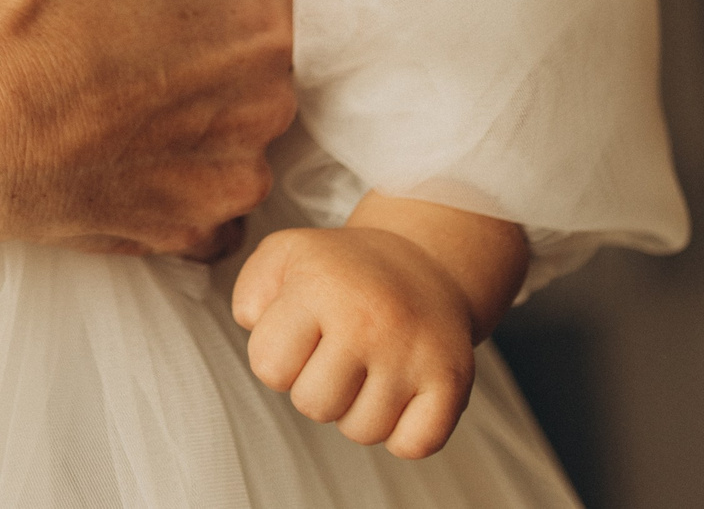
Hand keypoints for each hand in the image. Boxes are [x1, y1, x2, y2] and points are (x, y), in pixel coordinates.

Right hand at [0, 0, 296, 256]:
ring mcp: (226, 177)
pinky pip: (209, 203)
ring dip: (208, 114)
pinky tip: (124, 145)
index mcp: (267, 20)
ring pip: (245, 133)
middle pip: (276, 62)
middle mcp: (266, 106)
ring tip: (130, 85)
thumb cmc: (24, 12)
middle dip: (228, 44)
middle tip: (153, 22)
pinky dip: (178, 177)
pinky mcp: (182, 230)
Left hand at [231, 226, 478, 458]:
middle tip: (336, 354)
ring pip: (362, 431)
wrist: (423, 260)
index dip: (277, 356)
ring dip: (357, 409)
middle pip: (313, 406)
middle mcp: (370, 319)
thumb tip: (256, 328)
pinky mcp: (452, 381)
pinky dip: (402, 433)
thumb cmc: (342, 272)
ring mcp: (414, 352)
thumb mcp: (284, 257)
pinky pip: (412, 445)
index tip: (301, 333)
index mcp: (321, 286)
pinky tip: (399, 394)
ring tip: (368, 367)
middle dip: (315, 387)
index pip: (268, 367)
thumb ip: (250, 295)